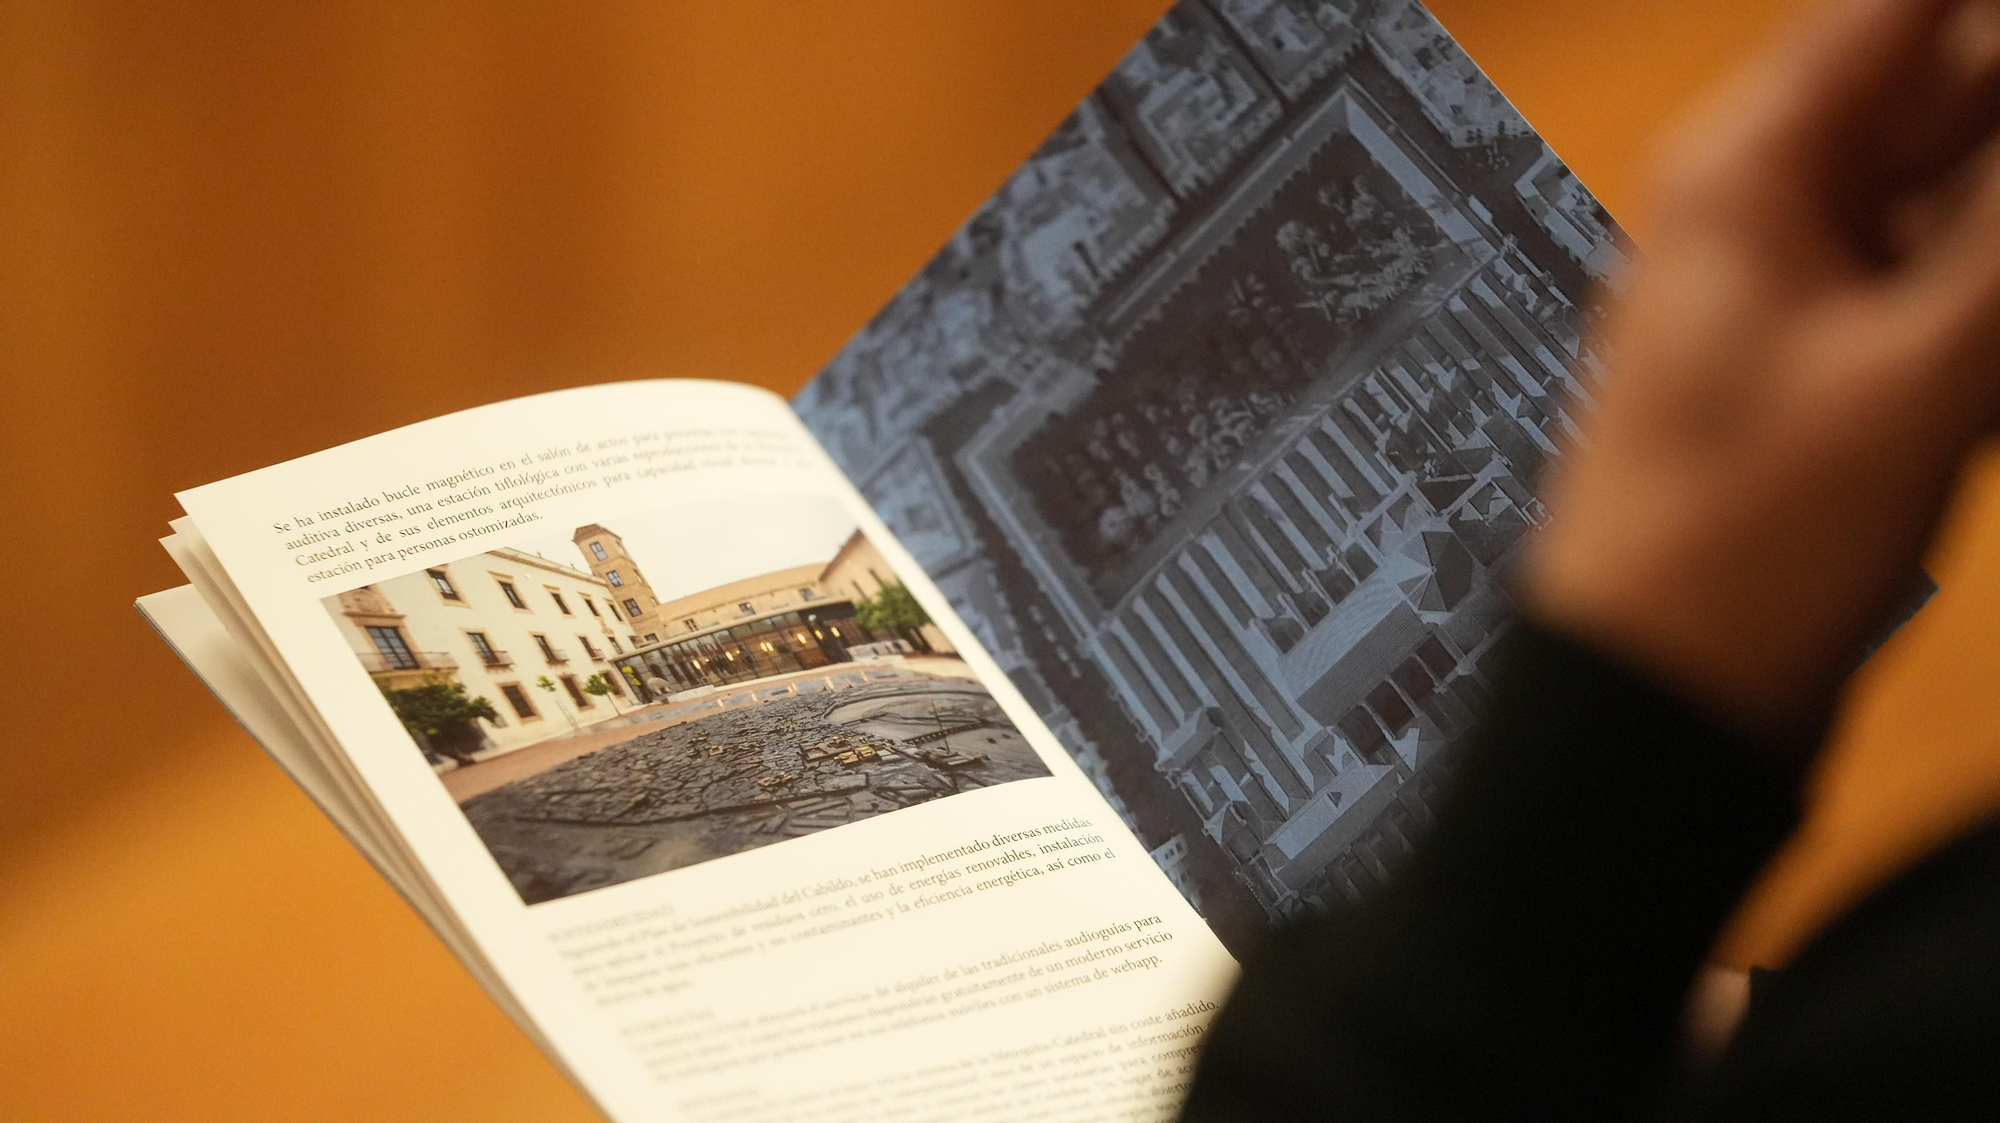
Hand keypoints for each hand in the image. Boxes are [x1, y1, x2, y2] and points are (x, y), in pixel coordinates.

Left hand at [1522, 0, 1999, 745]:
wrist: (1659, 702)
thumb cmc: (1747, 539)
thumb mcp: (1925, 366)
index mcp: (1747, 164)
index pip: (1901, 13)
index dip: (1981, 27)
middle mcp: (1762, 202)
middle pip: (1945, 93)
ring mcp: (1794, 285)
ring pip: (1954, 193)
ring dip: (1996, 232)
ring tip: (1981, 350)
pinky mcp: (1830, 363)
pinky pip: (1940, 283)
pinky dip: (1985, 302)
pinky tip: (1986, 366)